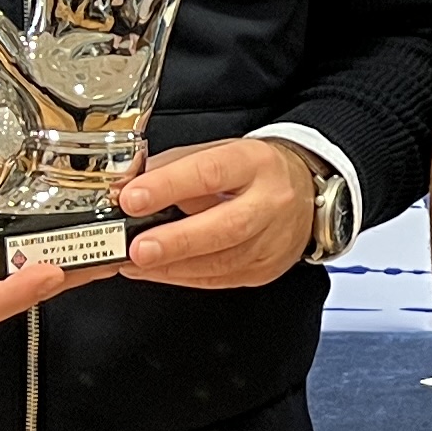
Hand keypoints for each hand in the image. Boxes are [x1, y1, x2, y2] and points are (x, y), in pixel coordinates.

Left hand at [119, 138, 325, 289]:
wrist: (304, 194)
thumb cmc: (252, 172)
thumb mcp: (218, 152)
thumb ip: (173, 167)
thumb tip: (127, 185)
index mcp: (255, 163)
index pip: (210, 173)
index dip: (169, 186)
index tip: (133, 197)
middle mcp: (270, 202)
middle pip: (225, 226)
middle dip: (176, 240)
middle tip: (138, 248)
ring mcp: (272, 240)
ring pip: (222, 260)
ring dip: (173, 265)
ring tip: (135, 262)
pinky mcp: (266, 269)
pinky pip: (220, 278)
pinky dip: (183, 277)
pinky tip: (157, 271)